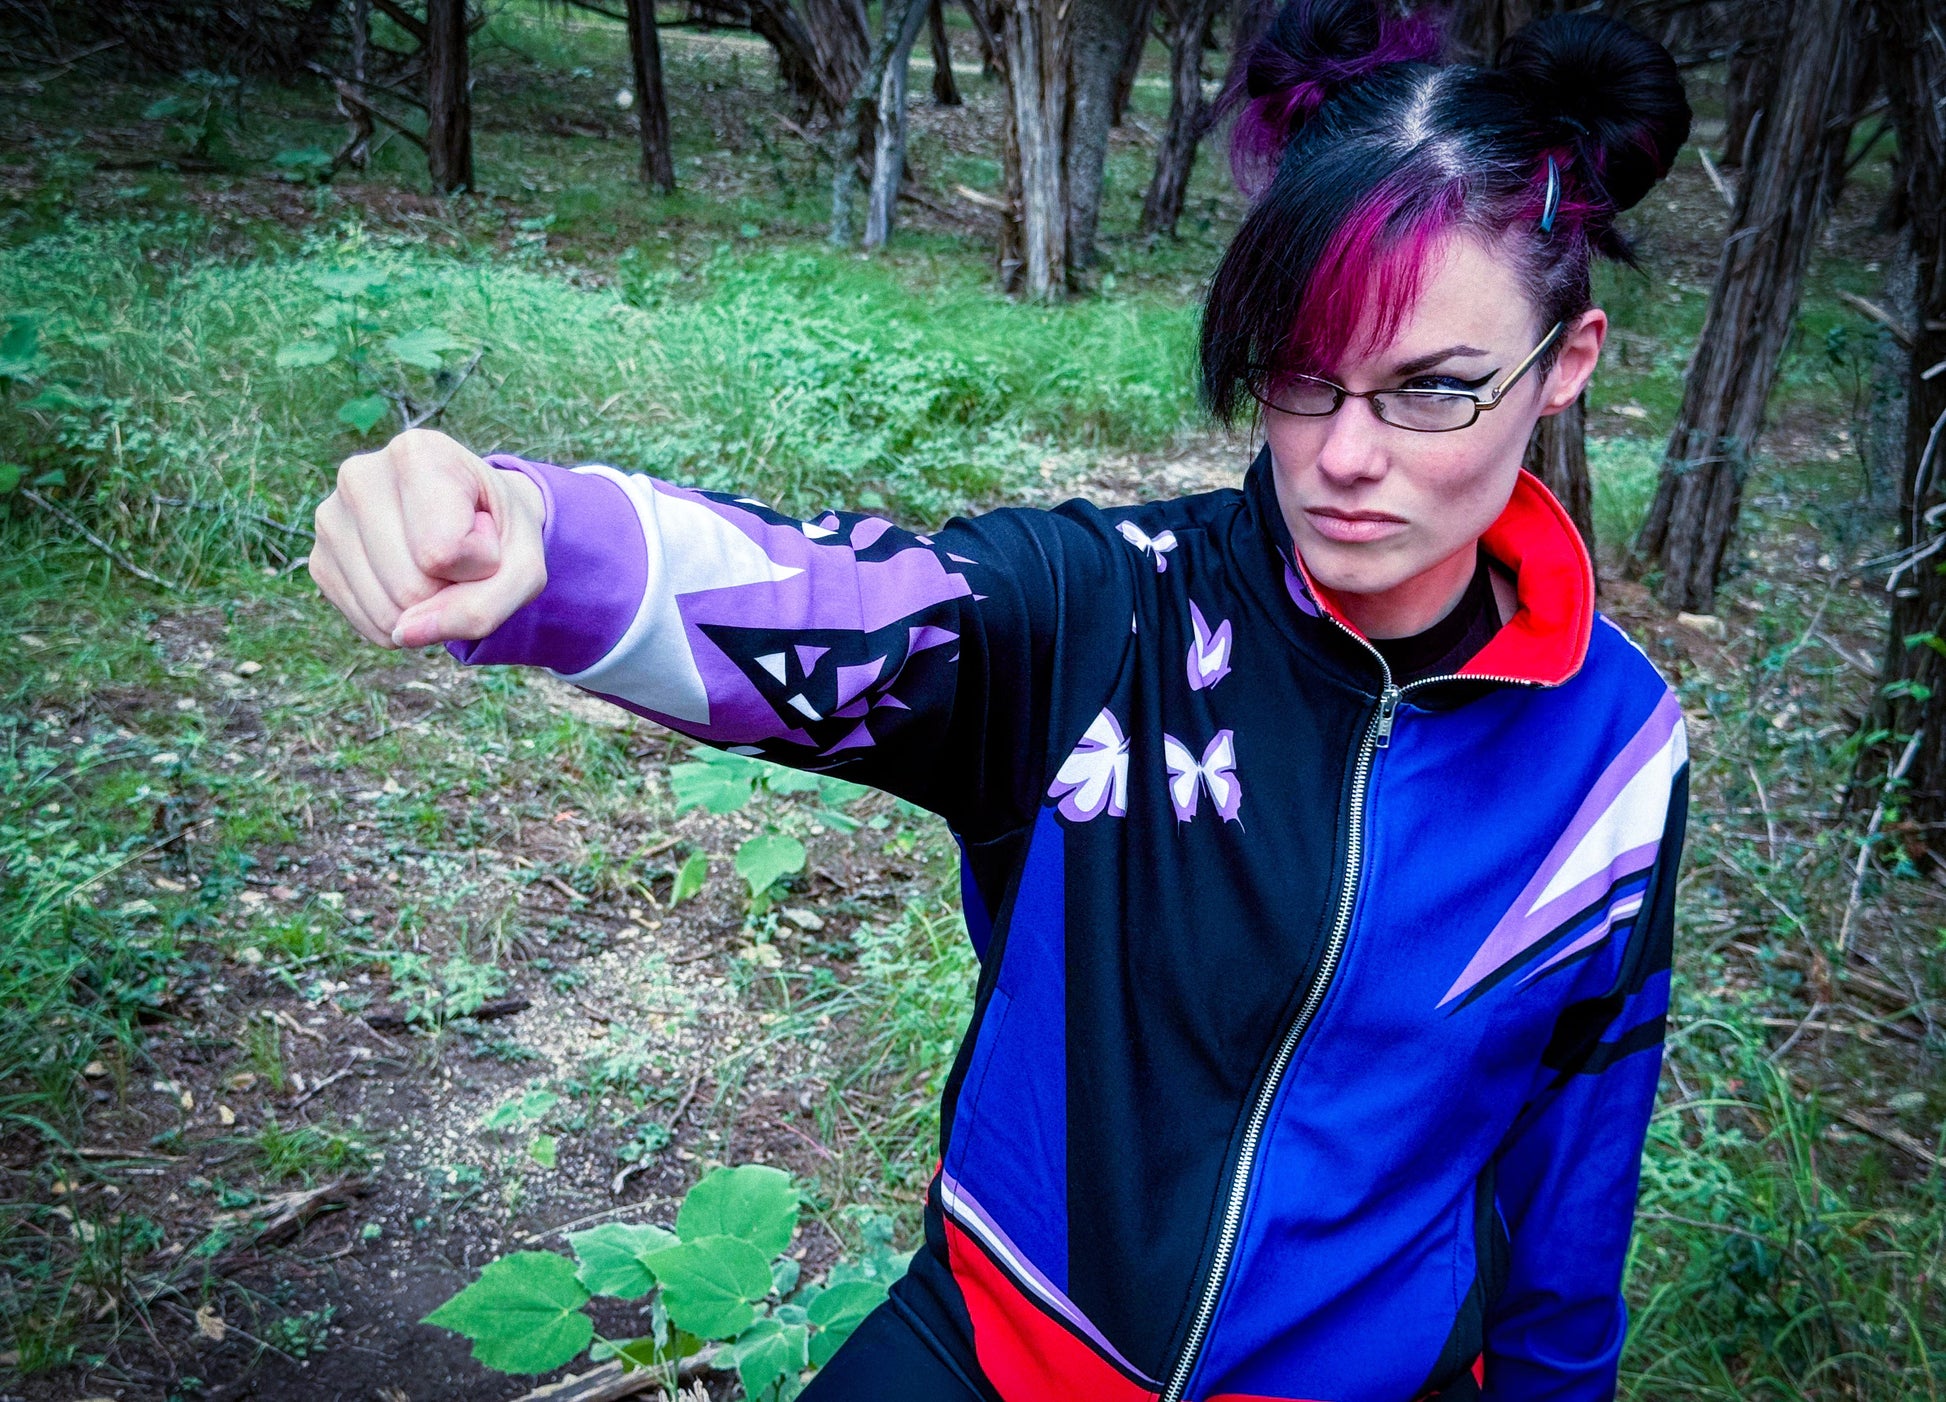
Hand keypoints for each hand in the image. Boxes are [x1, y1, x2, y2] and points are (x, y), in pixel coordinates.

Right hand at [310, 428, 546, 648]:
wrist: (475, 521)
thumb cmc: (501, 537)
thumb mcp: (523, 569)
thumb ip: (482, 609)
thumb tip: (402, 635)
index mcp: (417, 453)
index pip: (443, 552)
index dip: (480, 562)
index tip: (482, 530)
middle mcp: (359, 475)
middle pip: (410, 587)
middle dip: (452, 589)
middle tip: (460, 552)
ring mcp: (330, 518)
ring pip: (387, 612)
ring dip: (428, 608)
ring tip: (437, 563)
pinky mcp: (319, 560)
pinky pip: (371, 625)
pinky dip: (405, 621)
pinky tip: (411, 578)